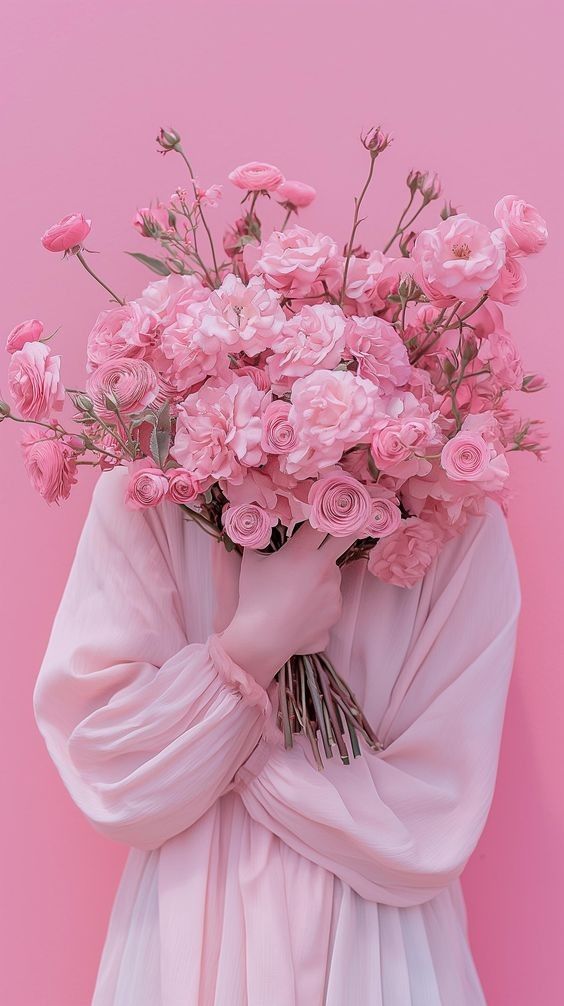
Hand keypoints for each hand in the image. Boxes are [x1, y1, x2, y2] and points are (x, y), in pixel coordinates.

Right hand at [218, 524, 356, 689]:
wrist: (261, 639)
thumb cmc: (253, 598)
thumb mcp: (251, 563)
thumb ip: (258, 539)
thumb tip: (256, 519)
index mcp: (301, 553)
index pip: (324, 520)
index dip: (328, 510)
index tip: (333, 505)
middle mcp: (323, 569)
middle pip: (346, 537)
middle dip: (349, 527)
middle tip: (348, 524)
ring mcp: (333, 591)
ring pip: (334, 572)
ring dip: (323, 573)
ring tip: (298, 589)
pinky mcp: (336, 610)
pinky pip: (332, 597)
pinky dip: (322, 598)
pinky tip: (302, 607)